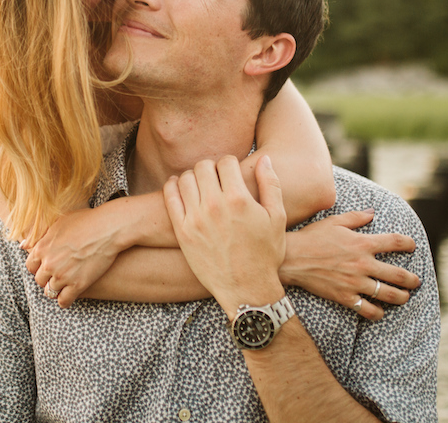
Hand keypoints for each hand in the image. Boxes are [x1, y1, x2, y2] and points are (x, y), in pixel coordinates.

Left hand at [24, 206, 124, 307]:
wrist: (107, 229)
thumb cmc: (85, 221)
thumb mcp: (58, 223)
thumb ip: (40, 236)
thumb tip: (22, 245)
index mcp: (42, 248)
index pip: (30, 266)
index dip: (38, 267)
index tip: (46, 266)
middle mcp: (49, 264)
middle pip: (39, 280)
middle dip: (47, 278)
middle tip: (57, 275)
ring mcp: (62, 276)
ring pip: (50, 292)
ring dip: (55, 289)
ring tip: (64, 285)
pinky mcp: (77, 285)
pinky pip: (64, 301)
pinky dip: (65, 300)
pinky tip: (70, 295)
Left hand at [163, 154, 286, 313]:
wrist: (246, 289)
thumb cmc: (266, 253)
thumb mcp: (277, 218)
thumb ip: (271, 184)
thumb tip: (264, 158)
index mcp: (239, 199)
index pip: (226, 162)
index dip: (230, 163)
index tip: (231, 172)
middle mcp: (215, 206)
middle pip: (203, 166)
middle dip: (211, 168)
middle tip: (216, 178)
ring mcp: (196, 219)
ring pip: (185, 178)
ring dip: (193, 176)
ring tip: (201, 184)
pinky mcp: (183, 231)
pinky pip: (170, 197)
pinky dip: (173, 186)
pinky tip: (180, 187)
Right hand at [281, 211, 420, 320]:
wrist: (292, 258)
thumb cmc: (312, 237)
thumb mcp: (334, 222)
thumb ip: (356, 217)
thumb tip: (372, 212)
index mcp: (362, 243)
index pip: (395, 242)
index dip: (408, 244)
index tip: (412, 246)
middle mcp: (363, 264)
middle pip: (398, 274)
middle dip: (411, 279)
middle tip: (416, 281)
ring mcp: (355, 282)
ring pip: (388, 294)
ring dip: (401, 297)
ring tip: (405, 297)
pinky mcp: (345, 297)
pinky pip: (368, 310)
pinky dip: (377, 313)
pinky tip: (380, 311)